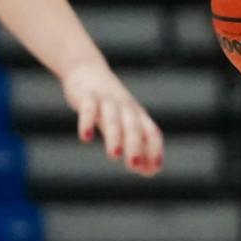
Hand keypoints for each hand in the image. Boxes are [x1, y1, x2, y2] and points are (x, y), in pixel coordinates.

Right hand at [60, 60, 163, 175]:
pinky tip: (85, 137)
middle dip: (135, 145)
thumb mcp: (123, 122)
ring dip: (115, 136)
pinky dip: (87, 122)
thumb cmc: (109, 104)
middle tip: (134, 165)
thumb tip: (150, 171)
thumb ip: (136, 145)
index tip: (155, 169)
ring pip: (113, 118)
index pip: (152, 132)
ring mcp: (106, 101)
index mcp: (137, 115)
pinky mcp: (87, 96)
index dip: (155, 149)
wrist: (86, 68)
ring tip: (114, 155)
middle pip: (134, 126)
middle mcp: (125, 108)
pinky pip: (88, 109)